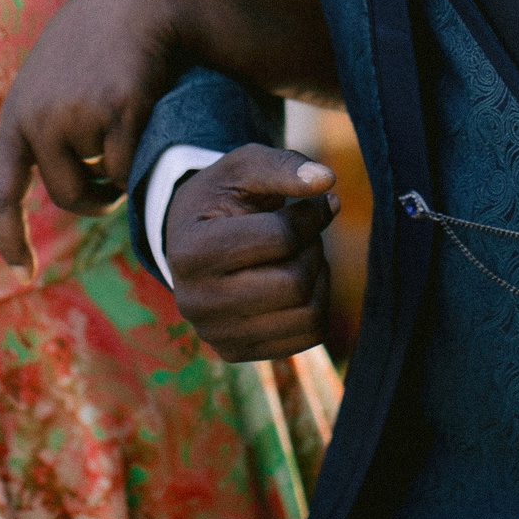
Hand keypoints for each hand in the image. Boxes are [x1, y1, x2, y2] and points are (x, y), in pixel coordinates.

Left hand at [0, 0, 189, 271]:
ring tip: (125, 129)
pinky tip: (144, 115)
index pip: (2, 192)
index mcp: (17, 115)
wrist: (136, 2)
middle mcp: (40, 120)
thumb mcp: (51, 80)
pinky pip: (130, 164)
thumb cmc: (97, 43)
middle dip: (93, 199)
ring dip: (117, 172)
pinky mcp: (119, 111)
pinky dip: (140, 155)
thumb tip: (69, 186)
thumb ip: (44, 125)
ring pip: (103, 181)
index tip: (21, 272)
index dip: (10, 236)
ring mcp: (78, 116)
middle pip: (66, 196)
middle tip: (110, 186)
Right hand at [162, 144, 336, 361]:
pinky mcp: (237, 352)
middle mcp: (195, 302)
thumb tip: (327, 181)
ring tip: (300, 255)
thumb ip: (283, 166)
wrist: (191, 239)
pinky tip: (296, 281)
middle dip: (313, 249)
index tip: (311, 204)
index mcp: (191, 252)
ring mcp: (215, 334)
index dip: (310, 216)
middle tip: (305, 233)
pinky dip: (316, 303)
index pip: (281, 239)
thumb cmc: (222, 198)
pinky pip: (308, 336)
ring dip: (318, 278)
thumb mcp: (243, 167)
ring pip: (308, 315)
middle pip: (295, 284)